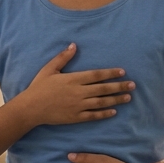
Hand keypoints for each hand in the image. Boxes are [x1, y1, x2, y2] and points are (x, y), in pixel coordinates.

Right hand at [11, 44, 133, 126]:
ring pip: (102, 102)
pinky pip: (94, 115)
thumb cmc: (39, 86)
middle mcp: (78, 92)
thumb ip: (63, 57)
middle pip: (103, 89)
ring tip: (128, 98)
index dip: (111, 73)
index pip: (97, 75)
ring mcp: (78, 106)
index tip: (122, 72)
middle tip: (132, 85)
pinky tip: (114, 111)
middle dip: (119, 86)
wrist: (31, 108)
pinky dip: (105, 113)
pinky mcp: (76, 117)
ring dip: (116, 99)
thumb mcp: (49, 69)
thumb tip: (74, 45)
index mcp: (73, 79)